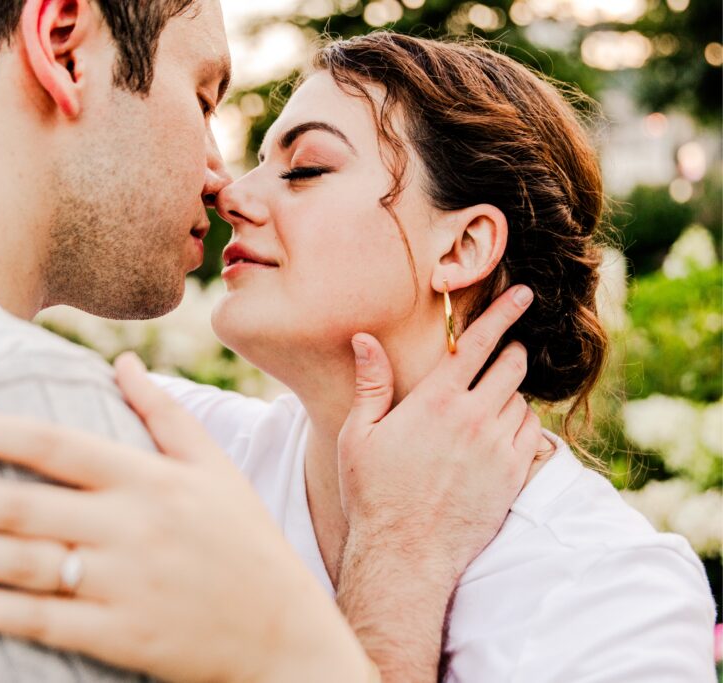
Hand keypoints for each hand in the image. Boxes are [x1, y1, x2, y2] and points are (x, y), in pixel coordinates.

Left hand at [0, 354, 375, 682]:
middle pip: (20, 508)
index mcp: (150, 480)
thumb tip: (120, 361)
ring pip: (21, 566)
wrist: (285, 637)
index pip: (53, 446)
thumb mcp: (216, 469)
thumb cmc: (247, 543)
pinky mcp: (119, 637)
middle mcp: (131, 528)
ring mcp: (123, 586)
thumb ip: (164, 414)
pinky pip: (38, 621)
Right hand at [338, 284, 542, 584]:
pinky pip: (531, 435)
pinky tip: (501, 434)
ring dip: (512, 393)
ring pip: (523, 400)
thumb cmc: (374, 492)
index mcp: (435, 401)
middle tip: (503, 353)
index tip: (523, 294)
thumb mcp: (360, 434)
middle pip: (512, 366)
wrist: (405, 551)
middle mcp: (473, 418)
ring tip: (491, 403)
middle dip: (511, 352)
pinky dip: (521, 426)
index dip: (502, 313)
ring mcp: (498, 448)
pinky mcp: (513, 475)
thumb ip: (371, 383)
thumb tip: (364, 339)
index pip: (478, 344)